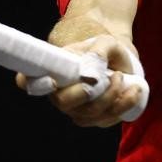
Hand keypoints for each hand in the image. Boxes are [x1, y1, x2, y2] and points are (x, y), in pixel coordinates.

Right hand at [15, 35, 143, 127]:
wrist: (120, 62)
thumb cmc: (104, 50)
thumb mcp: (105, 42)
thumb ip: (99, 51)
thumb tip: (91, 74)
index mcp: (52, 71)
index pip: (28, 80)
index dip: (30, 82)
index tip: (49, 81)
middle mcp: (59, 94)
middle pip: (63, 103)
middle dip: (84, 94)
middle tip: (105, 78)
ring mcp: (76, 110)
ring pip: (89, 113)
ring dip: (111, 96)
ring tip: (121, 76)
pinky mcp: (95, 119)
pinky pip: (106, 119)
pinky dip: (123, 106)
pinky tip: (133, 91)